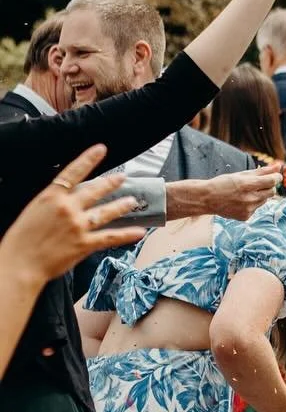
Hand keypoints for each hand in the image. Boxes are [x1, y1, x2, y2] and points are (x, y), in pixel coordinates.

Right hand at [1, 146, 141, 282]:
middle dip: (111, 183)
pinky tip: (139, 231)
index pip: (74, 172)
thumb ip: (53, 203)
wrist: (20, 262)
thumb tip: (66, 199)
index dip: (89, 159)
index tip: (101, 150)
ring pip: (106, 212)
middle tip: (122, 178)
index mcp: (51, 197)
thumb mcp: (33, 211)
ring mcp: (78, 226)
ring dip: (121, 206)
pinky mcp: (85, 244)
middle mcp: (68, 208)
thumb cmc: (21, 239)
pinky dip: (126, 234)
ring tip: (133, 201)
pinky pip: (110, 237)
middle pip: (94, 191)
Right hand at [189, 167, 285, 220]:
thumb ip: (262, 171)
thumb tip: (278, 166)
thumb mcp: (241, 174)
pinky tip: (240, 201)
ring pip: (264, 200)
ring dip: (260, 195)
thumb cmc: (223, 183)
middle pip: (272, 192)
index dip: (276, 177)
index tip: (275, 175)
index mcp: (247, 185)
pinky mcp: (246, 217)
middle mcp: (249, 198)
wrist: (207, 199)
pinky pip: (256, 208)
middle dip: (269, 186)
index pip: (272, 181)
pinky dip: (252, 204)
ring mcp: (248, 209)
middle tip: (258, 183)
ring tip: (245, 192)